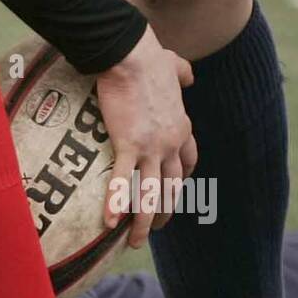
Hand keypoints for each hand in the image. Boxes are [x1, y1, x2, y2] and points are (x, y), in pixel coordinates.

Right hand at [94, 26, 196, 248]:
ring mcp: (152, 147)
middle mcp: (170, 143)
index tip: (174, 191)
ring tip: (135, 241)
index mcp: (181, 127)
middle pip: (171, 187)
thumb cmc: (149, 58)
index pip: (188, 161)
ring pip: (151, 194)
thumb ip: (183, 73)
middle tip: (155, 227)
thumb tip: (188, 76)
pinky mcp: (129, 145)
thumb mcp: (175, 66)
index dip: (182, 180)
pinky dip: (117, 205)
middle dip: (164, 210)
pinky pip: (123, 182)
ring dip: (143, 221)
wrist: (132, 57)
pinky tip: (109, 224)